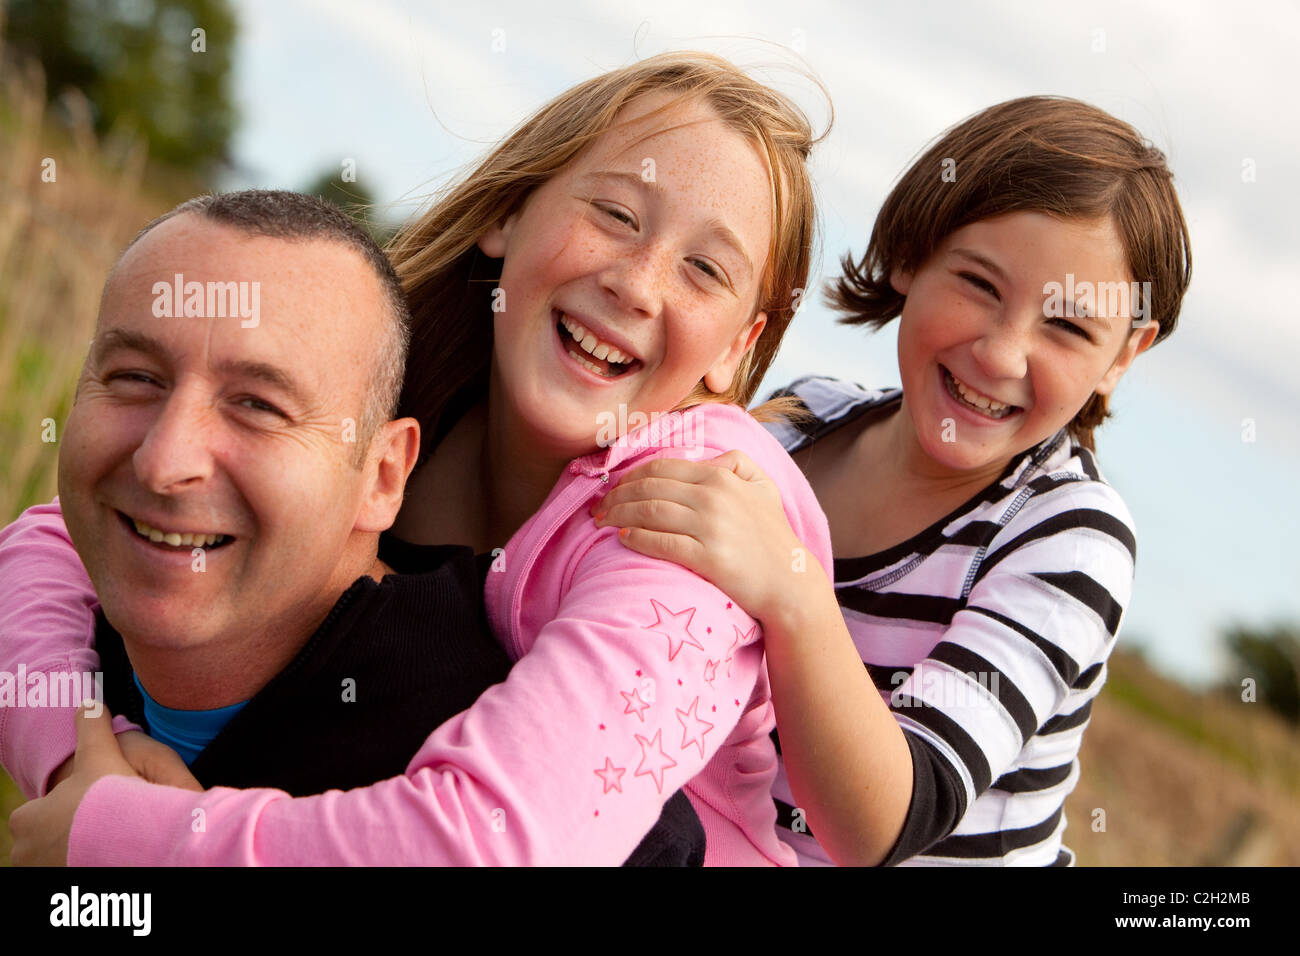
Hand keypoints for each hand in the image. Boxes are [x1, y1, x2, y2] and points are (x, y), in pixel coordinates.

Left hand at [9, 705, 195, 865]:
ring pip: (66, 855)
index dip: (77, 802)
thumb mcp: (101, 755)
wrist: (134, 843)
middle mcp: (26, 851)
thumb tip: (89, 703)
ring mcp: (43, 873)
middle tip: (111, 821)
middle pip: (54, 836)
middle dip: (78, 829)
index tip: (102, 801)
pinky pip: (77, 870)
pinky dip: (92, 864)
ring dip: (85, 848)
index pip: (42, 812)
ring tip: (117, 839)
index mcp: (26, 819)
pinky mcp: (65, 889)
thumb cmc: (110, 800)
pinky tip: (116, 856)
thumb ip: (92, 728)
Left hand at [591, 450, 819, 626]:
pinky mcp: (708, 557)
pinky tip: (623, 539)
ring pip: (649, 512)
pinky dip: (637, 538)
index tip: (612, 488)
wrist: (790, 584)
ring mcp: (711, 527)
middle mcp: (714, 497)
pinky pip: (661, 542)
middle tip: (597, 508)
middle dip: (616, 496)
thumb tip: (705, 458)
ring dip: (618, 515)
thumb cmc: (774, 537)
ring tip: (601, 523)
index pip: (662, 467)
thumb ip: (737, 463)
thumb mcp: (764, 487)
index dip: (630, 476)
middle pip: (649, 488)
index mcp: (721, 476)